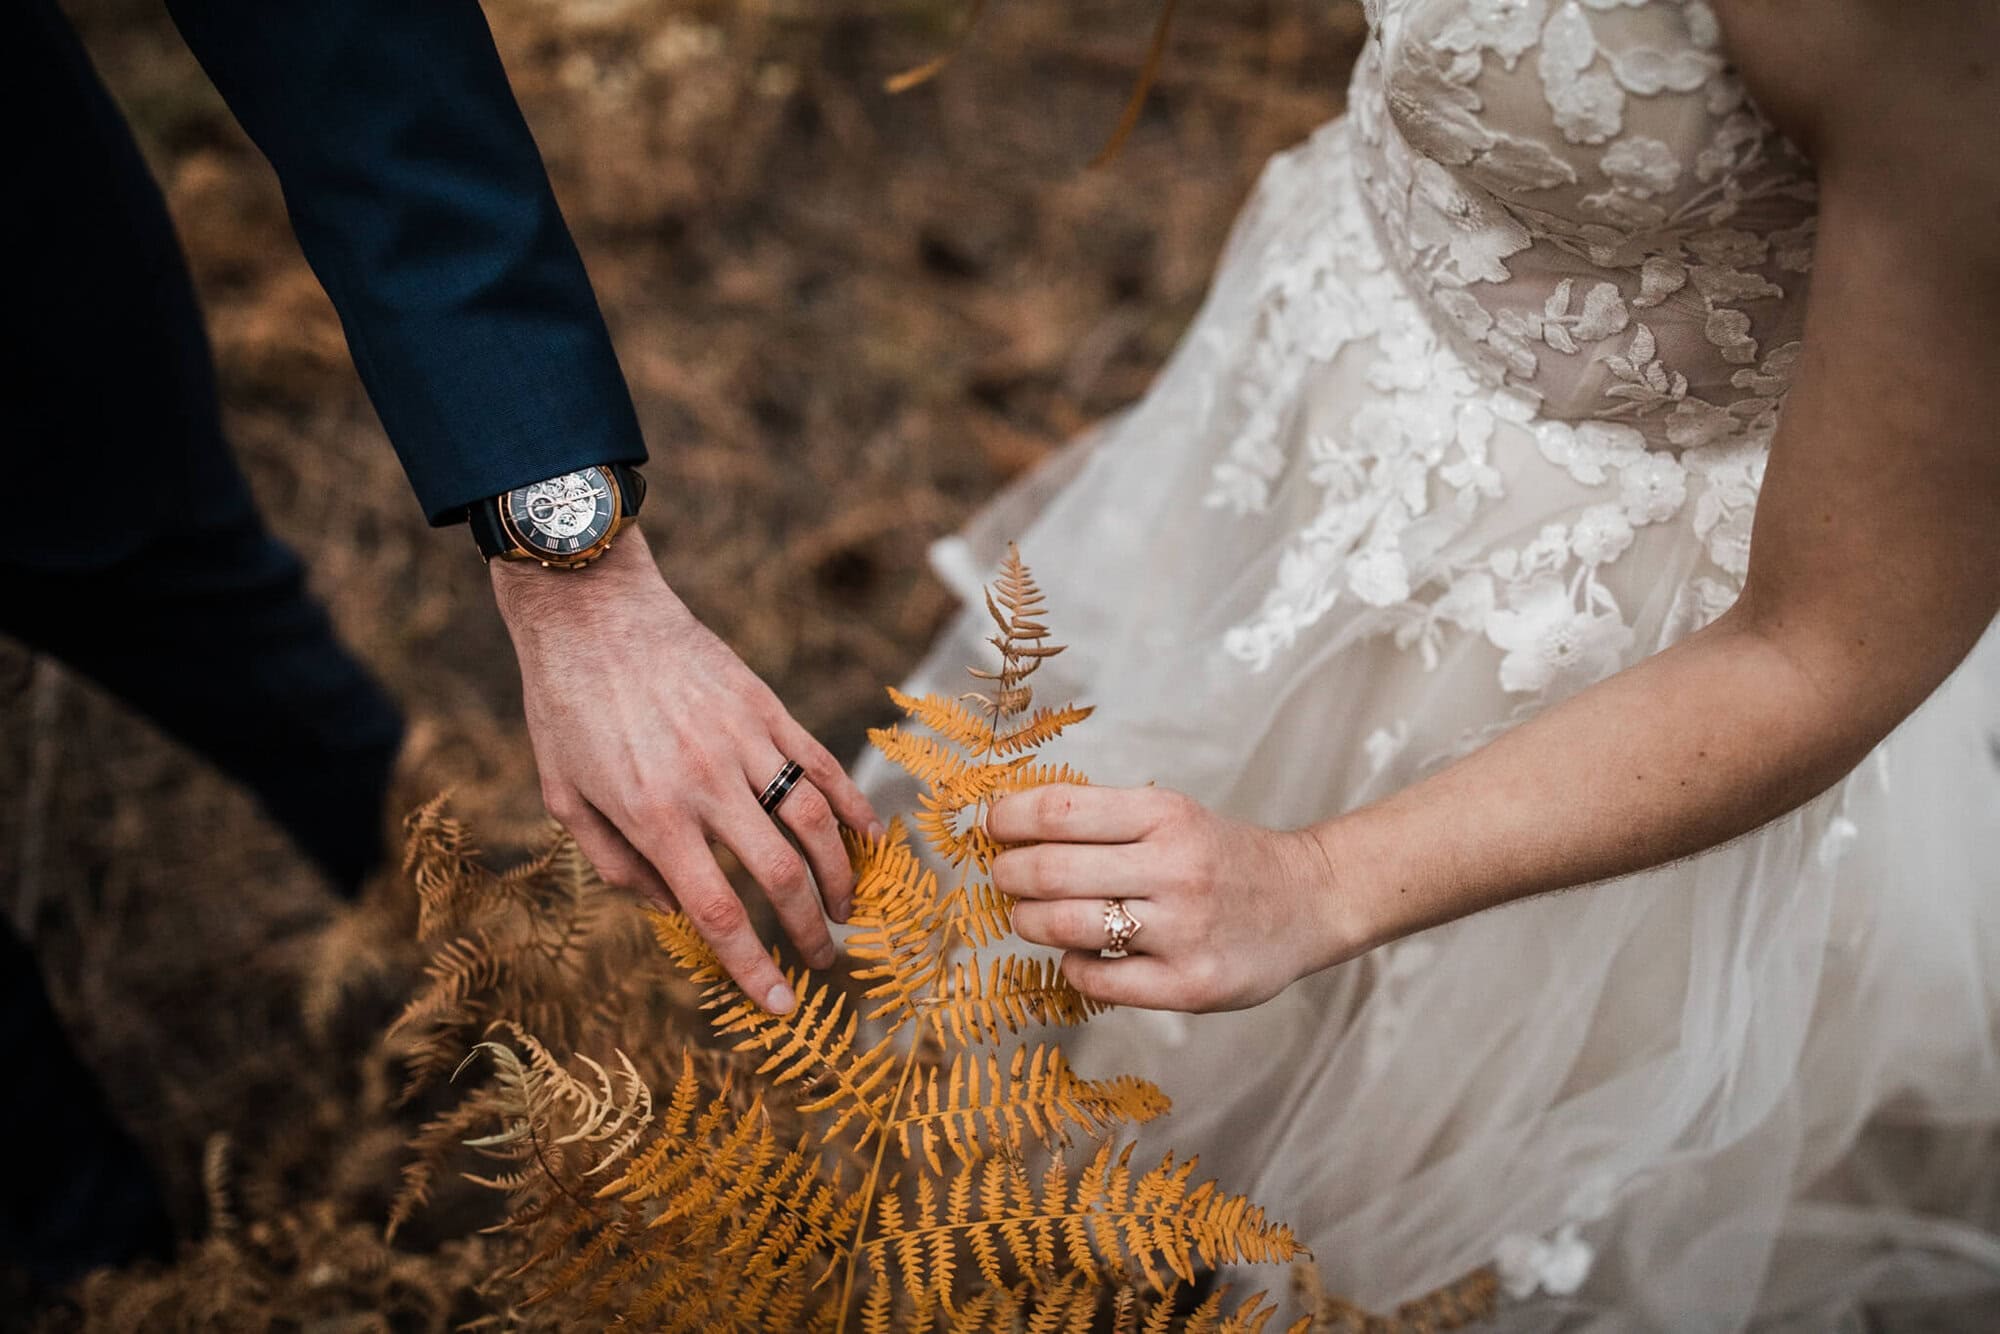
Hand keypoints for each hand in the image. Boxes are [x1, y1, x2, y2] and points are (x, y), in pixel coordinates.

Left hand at [492, 529, 881, 1013]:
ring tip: (847, 909)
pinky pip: (820, 764)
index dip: (751, 965)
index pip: (715, 910)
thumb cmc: (567, 708)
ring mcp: (743, 742)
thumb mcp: (564, 798)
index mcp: (652, 815)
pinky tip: (867, 839)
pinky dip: (852, 806)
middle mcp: (706, 783)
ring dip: (840, 876)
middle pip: (779, 875)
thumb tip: (673, 911)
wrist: (591, 611)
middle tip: (822, 959)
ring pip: (814, 822)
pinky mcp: (765, 707)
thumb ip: (617, 862)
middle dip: (809, 929)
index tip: (778, 1004)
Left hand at [988, 785, 1358, 1012]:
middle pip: (1050, 871)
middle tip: (1003, 878)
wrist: (1308, 901)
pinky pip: (1097, 980)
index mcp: (1164, 815)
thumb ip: (1103, 819)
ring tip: (1030, 917)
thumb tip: (1010, 824)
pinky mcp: (1188, 986)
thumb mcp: (1172, 815)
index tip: (992, 826)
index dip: (1008, 818)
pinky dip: (1070, 967)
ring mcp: (1182, 930)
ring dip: (1029, 921)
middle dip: (1007, 875)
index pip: (1059, 810)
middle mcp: (1174, 869)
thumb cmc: (1221, 856)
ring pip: (1066, 927)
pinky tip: (1077, 955)